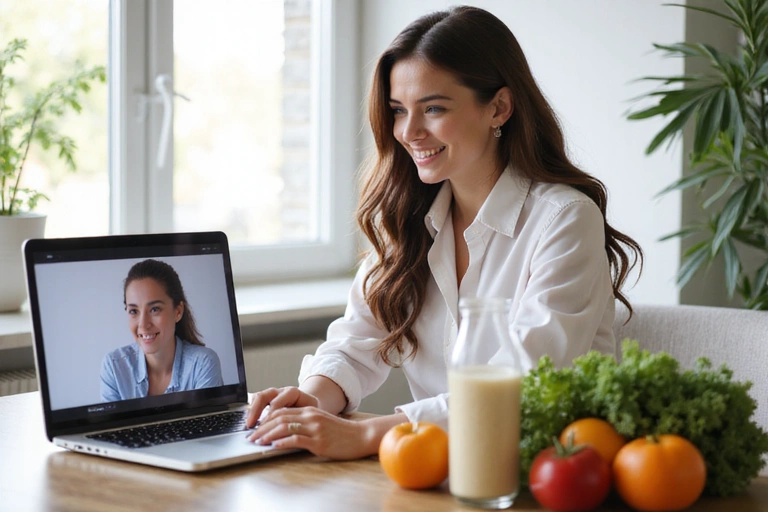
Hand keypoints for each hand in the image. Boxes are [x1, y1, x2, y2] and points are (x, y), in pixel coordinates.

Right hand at [245, 386, 318, 428]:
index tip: (266, 428)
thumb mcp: (309, 415)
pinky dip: (252, 411)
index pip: (277, 402)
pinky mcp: (269, 399)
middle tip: (252, 426)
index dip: (270, 415)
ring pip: (259, 397)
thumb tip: (290, 436)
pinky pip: (256, 400)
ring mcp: (274, 394)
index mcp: (293, 393)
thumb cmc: (311, 412)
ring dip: (252, 411)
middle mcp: (281, 391)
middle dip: (256, 411)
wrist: (312, 406)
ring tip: (249, 425)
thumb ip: (300, 421)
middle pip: (265, 395)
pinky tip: (250, 423)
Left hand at [246, 406, 372, 459]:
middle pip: (279, 419)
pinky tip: (274, 447)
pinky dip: (283, 443)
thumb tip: (284, 432)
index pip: (281, 412)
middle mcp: (310, 416)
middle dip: (262, 429)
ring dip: (268, 436)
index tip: (255, 429)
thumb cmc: (341, 432)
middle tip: (251, 437)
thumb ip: (305, 423)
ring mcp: (315, 428)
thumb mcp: (321, 422)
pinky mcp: (319, 441)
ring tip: (258, 442)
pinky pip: (296, 440)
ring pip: (285, 427)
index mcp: (309, 411)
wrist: (361, 436)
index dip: (265, 420)